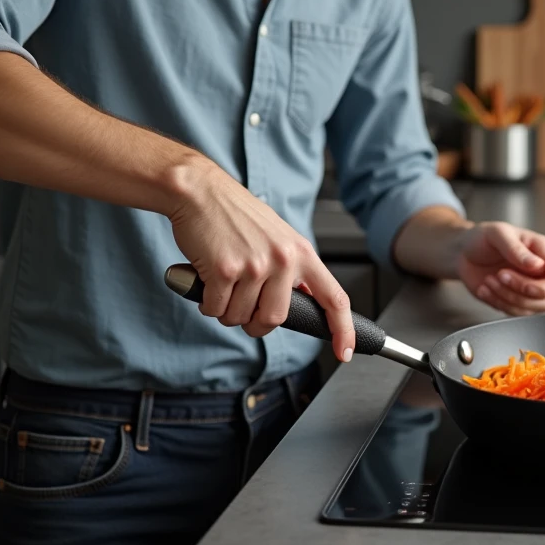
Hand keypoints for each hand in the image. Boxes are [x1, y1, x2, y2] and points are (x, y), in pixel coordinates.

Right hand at [166, 158, 355, 359]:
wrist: (201, 192)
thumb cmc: (236, 216)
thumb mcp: (279, 238)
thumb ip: (293, 270)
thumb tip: (306, 301)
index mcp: (301, 253)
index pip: (334, 298)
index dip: (342, 330)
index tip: (344, 352)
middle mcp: (283, 260)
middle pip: (274, 319)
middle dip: (254, 322)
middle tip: (242, 305)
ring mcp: (254, 265)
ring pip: (240, 317)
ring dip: (226, 310)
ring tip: (223, 282)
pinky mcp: (224, 270)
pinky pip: (215, 309)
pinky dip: (207, 303)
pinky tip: (207, 279)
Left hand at [456, 222, 544, 315]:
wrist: (462, 251)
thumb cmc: (482, 237)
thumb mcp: (498, 234)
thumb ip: (517, 249)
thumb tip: (537, 265)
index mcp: (544, 252)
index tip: (524, 284)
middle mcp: (540, 272)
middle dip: (520, 293)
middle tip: (499, 275)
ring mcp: (528, 288)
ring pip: (530, 310)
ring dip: (506, 298)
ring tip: (489, 280)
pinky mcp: (513, 300)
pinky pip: (512, 312)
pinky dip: (496, 302)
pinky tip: (484, 288)